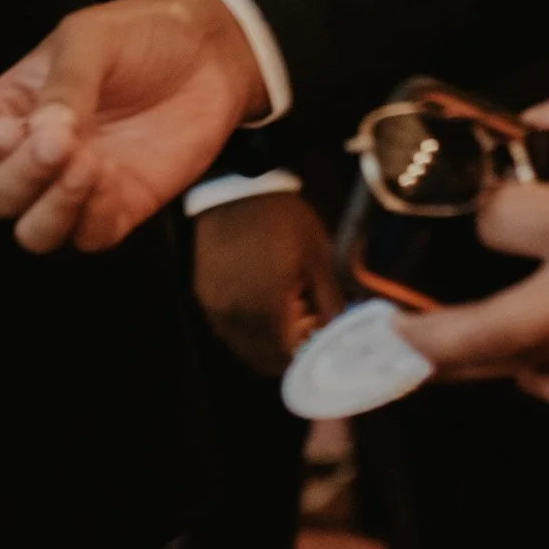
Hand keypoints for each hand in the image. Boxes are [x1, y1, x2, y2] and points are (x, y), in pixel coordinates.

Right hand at [0, 0, 266, 253]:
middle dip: (21, 178)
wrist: (211, 53)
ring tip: (89, 167)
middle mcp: (36, 154)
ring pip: (33, 234)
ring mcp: (77, 186)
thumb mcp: (91, 39)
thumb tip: (43, 136)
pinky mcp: (120, 208)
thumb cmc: (140, 35)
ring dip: (52, 210)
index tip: (14, 130)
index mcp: (13, 107)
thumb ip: (64, 85)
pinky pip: (88, 239)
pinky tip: (114, 179)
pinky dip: (92, 218)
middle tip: (63, 144)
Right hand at [195, 193, 339, 379]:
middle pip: (262, 359)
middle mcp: (235, 316)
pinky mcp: (204, 298)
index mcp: (266, 307)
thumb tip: (344, 337)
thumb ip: (330, 303)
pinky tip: (262, 307)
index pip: (285, 358)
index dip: (305, 360)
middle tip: (306, 333)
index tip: (320, 348)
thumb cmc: (284, 221)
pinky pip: (227, 329)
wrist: (236, 189)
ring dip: (266, 344)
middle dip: (287, 355)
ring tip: (286, 317)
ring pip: (243, 347)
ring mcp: (215, 308)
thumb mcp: (317, 257)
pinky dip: (248, 330)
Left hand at [416, 61, 548, 410]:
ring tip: (443, 361)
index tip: (480, 195)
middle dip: (430, 342)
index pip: (498, 226)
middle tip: (392, 338)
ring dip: (484, 371)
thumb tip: (541, 119)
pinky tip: (538, 373)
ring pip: (540, 375)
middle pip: (492, 336)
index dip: (478, 207)